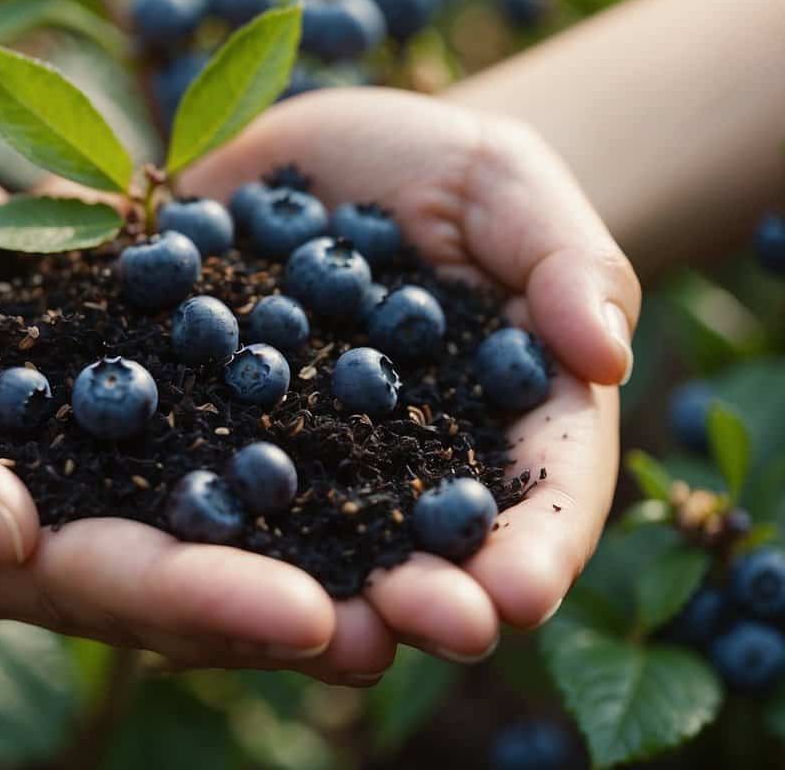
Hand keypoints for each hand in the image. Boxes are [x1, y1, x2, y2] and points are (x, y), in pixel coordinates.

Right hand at [0, 87, 385, 686]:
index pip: (98, 591)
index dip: (198, 607)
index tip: (306, 617)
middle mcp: (51, 505)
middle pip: (185, 565)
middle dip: (294, 591)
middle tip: (412, 610)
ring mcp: (96, 434)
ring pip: (219, 490)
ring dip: (319, 518)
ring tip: (429, 537)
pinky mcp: (125, 354)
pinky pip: (214, 382)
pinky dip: (287, 398)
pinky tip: (377, 400)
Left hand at [183, 88, 639, 660]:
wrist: (314, 158)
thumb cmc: (440, 170)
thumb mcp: (507, 188)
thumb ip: (565, 262)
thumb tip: (605, 354)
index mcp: (499, 418)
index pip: (539, 494)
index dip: (534, 548)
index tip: (518, 593)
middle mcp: (400, 461)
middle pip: (424, 544)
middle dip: (424, 595)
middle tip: (412, 626)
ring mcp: (302, 453)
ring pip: (312, 539)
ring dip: (309, 589)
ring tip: (303, 624)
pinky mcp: (216, 426)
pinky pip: (204, 474)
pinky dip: (198, 514)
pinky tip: (179, 547)